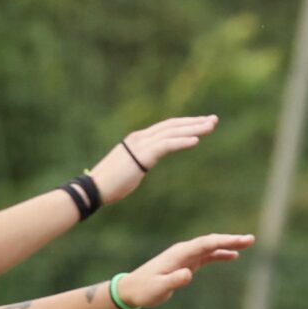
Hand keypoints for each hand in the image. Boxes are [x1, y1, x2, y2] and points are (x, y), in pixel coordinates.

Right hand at [87, 115, 220, 205]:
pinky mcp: (141, 156)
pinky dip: (182, 141)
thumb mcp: (129, 169)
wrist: (93, 189)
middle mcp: (140, 138)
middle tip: (214, 119)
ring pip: (172, 132)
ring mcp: (140, 145)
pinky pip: (166, 145)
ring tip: (211, 127)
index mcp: (138, 140)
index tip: (202, 123)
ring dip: (194, 128)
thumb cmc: (109, 184)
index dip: (185, 124)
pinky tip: (197, 140)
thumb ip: (138, 162)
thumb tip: (143, 166)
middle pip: (172, 125)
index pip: (166, 128)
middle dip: (194, 122)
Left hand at [116, 233, 253, 308]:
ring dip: (228, 245)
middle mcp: (184, 251)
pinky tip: (233, 256)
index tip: (240, 241)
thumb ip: (173, 280)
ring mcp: (185, 256)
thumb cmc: (144, 290)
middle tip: (251, 239)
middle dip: (231, 240)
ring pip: (210, 247)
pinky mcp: (186, 263)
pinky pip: (207, 256)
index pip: (205, 244)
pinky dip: (220, 254)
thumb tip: (188, 274)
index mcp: (179, 254)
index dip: (223, 241)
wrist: (132, 289)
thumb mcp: (159, 288)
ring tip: (247, 244)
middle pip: (211, 241)